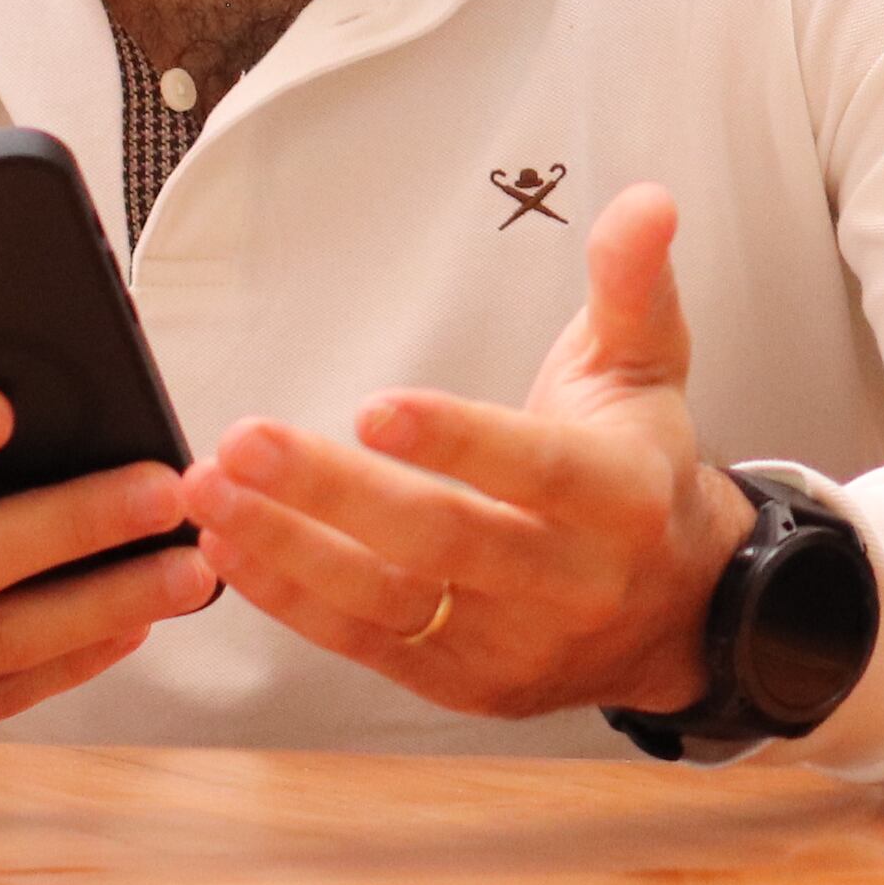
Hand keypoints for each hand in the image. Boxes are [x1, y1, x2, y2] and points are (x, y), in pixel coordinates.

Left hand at [179, 180, 758, 720]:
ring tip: (210, 492)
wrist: (673, 609)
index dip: (456, 441)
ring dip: (289, 547)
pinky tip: (230, 547)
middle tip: (244, 441)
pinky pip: (365, 643)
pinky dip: (292, 598)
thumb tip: (645, 201)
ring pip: (390, 598)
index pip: (535, 469)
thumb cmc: (641, 470)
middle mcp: (570, 581)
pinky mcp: (460, 682)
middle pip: (443, 538)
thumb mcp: (649, 368)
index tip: (372, 407)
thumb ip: (632, 283)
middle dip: (333, 492)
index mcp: (620, 496)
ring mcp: (512, 643)